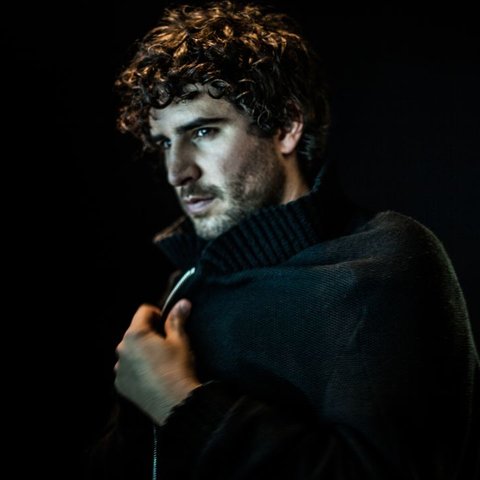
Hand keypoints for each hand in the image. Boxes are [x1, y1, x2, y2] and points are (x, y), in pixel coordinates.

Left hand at [114, 299, 200, 424]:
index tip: (169, 325)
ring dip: (143, 351)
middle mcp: (122, 349)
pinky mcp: (121, 384)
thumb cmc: (178, 368)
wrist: (175, 404)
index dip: (158, 314)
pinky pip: (128, 368)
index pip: (144, 311)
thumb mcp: (180, 341)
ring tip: (161, 362)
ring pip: (131, 351)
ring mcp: (120, 368)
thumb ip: (177, 319)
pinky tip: (154, 376)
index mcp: (135, 334)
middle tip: (167, 345)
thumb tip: (183, 303)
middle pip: (136, 331)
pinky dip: (138, 368)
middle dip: (150, 334)